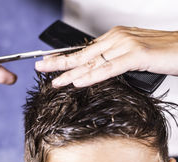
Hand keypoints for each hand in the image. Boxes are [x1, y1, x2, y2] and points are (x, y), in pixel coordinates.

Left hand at [35, 26, 177, 86]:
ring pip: (92, 62)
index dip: (66, 57)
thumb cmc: (162, 55)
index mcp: (115, 38)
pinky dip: (92, 76)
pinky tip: (78, 81)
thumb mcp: (133, 59)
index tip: (50, 63)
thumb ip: (116, 64)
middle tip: (41, 67)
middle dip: (59, 62)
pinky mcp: (136, 55)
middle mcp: (117, 39)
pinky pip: (109, 68)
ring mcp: (126, 45)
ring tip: (54, 80)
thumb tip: (101, 74)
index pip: (85, 50)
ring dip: (71, 72)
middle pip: (82, 53)